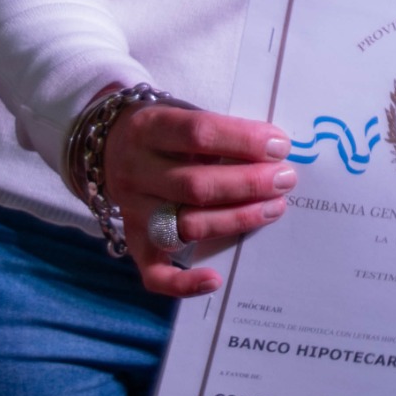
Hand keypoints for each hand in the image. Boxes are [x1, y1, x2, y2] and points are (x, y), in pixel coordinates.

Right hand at [100, 104, 296, 297]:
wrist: (110, 144)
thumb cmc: (167, 131)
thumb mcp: (184, 112)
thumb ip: (221, 130)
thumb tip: (275, 151)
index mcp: (149, 128)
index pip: (199, 133)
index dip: (244, 141)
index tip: (280, 146)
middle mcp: (135, 171)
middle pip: (196, 184)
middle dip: (249, 183)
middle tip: (285, 179)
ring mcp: (132, 211)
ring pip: (186, 225)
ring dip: (237, 220)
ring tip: (274, 207)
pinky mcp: (134, 242)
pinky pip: (153, 272)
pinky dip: (182, 283)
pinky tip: (215, 279)